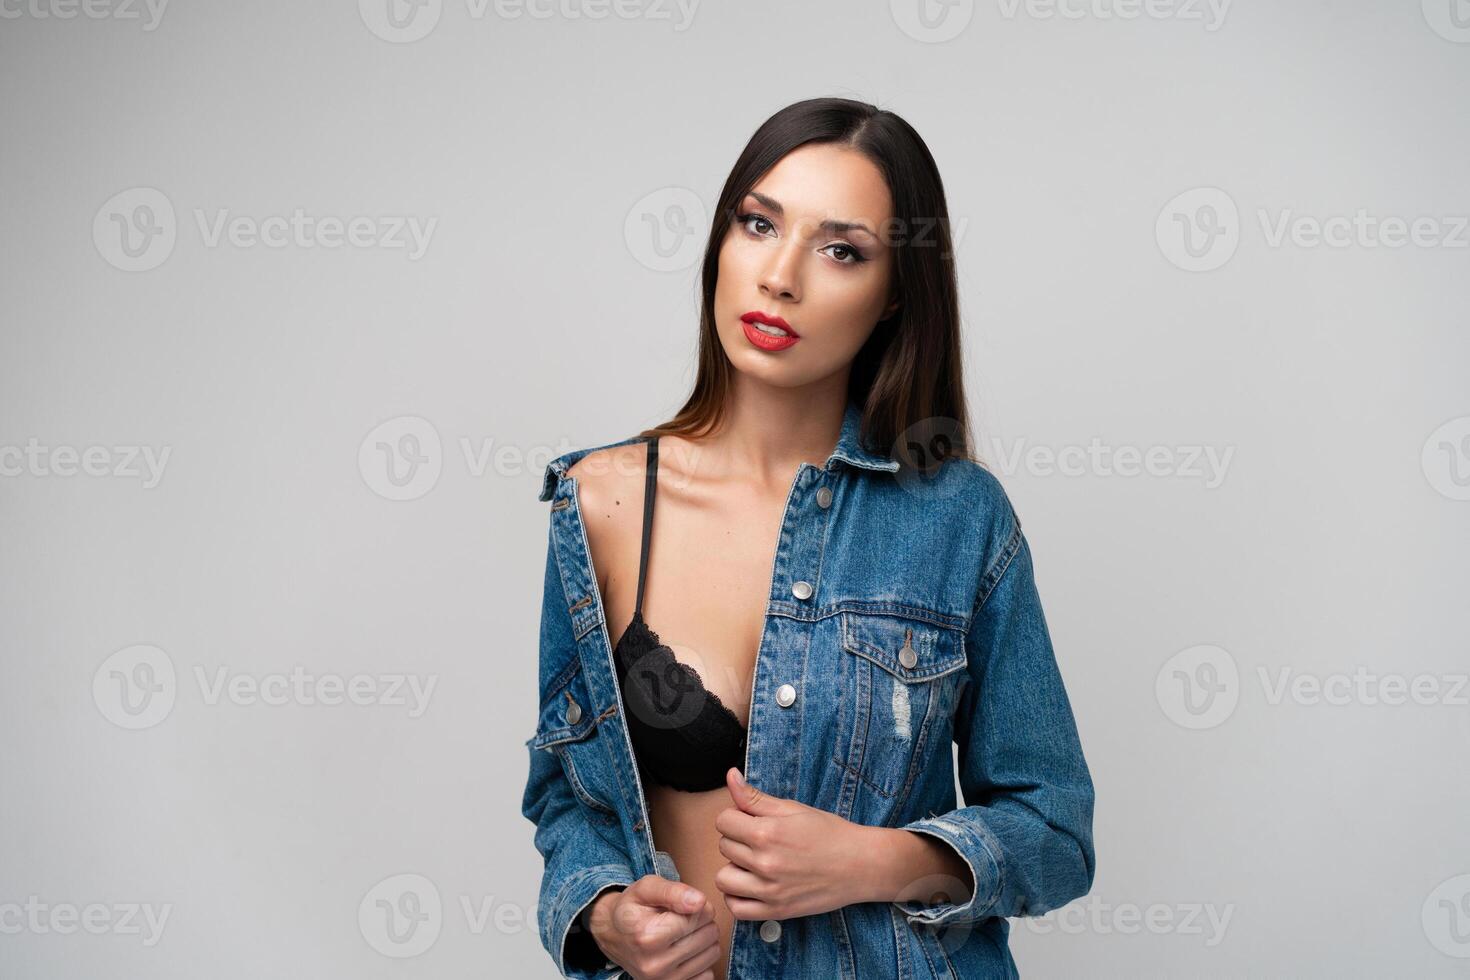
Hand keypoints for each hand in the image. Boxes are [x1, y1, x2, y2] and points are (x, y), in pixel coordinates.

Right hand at [586, 875, 720, 979]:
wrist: (613, 935)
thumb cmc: (631, 909)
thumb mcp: (646, 888)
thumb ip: (673, 891)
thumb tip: (700, 901)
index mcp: (648, 936)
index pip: (701, 915)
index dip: (698, 905)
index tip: (683, 904)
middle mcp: (655, 964)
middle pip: (709, 934)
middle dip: (701, 921)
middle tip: (682, 918)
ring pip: (713, 953)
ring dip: (704, 940)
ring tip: (683, 933)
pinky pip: (708, 974)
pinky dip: (701, 960)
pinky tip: (685, 951)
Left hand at [713, 767, 877, 920]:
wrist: (860, 865)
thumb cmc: (829, 833)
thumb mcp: (793, 808)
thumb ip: (755, 797)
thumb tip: (730, 775)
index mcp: (767, 833)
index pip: (723, 821)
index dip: (735, 816)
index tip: (751, 820)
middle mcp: (764, 863)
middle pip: (724, 846)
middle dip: (737, 839)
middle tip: (761, 840)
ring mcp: (769, 891)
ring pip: (723, 878)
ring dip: (734, 869)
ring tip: (754, 863)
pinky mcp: (775, 912)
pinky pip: (736, 908)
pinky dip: (738, 897)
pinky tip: (752, 885)